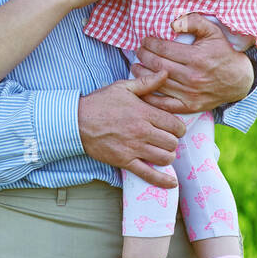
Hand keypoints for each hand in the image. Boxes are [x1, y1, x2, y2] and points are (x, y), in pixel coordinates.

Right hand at [78, 71, 183, 187]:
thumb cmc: (100, 103)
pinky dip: (162, 181)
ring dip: (167, 156)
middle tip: (167, 138)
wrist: (78, 121)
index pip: (175, 125)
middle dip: (173, 141)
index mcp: (144, 113)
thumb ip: (147, 83)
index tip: (174, 127)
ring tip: (162, 151)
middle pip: (172, 142)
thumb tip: (165, 73)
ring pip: (165, 158)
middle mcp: (142, 131)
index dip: (179, 127)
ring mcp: (134, 148)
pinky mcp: (125, 161)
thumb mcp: (123, 87)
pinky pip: (148, 174)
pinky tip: (171, 184)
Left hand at [130, 14, 256, 114]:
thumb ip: (193, 22)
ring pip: (158, 83)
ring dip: (142, 74)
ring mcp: (190, 94)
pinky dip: (150, 97)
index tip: (145, 40)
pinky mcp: (189, 106)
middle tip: (139, 51)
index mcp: (196, 58)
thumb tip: (173, 23)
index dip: (150, 43)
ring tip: (136, 66)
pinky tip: (142, 88)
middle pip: (158, 65)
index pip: (164, 49)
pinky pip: (164, 104)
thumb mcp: (213, 31)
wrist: (238, 80)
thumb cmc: (223, 53)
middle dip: (144, 56)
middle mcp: (192, 77)